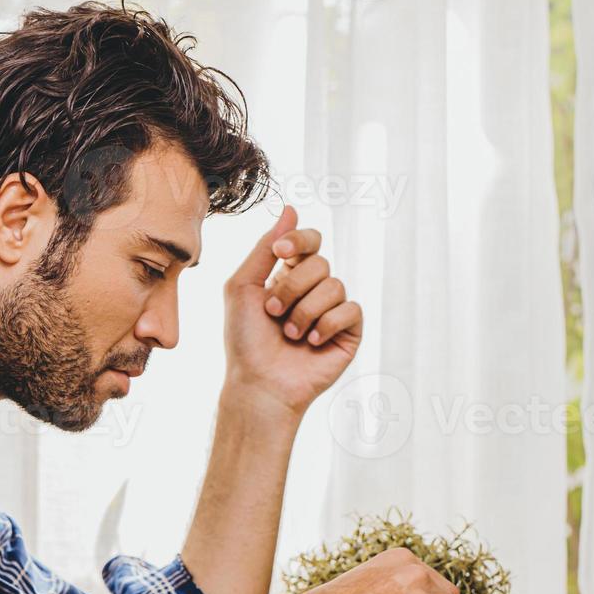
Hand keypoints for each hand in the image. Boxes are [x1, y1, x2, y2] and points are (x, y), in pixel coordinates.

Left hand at [222, 205, 362, 418]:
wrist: (259, 384)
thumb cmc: (245, 340)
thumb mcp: (242, 286)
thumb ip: (263, 247)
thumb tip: (291, 209)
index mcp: (289, 275)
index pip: (309, 241)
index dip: (299, 240)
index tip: (280, 250)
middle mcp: (313, 290)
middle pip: (320, 263)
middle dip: (292, 287)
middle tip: (273, 313)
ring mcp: (333, 311)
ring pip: (335, 285)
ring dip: (305, 311)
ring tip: (290, 334)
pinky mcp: (349, 332)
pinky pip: (351, 309)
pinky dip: (328, 324)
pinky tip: (312, 342)